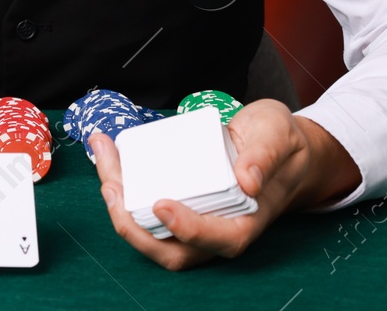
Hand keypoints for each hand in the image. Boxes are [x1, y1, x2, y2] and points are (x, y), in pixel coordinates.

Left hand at [91, 99, 359, 269]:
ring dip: (121, 206)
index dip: (188, 229)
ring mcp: (196, 219)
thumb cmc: (282, 144)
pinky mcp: (181, 202)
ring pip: (154, 233)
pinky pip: (148, 208)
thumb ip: (265, 155)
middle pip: (174, 249)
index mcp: (248, 220)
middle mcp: (218, 228)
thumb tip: (249, 181)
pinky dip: (125, 187)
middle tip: (112, 186)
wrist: (281, 146)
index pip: (219, 240)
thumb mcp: (279, 136)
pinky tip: (110, 155)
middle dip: (135, 227)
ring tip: (105, 164)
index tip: (163, 204)